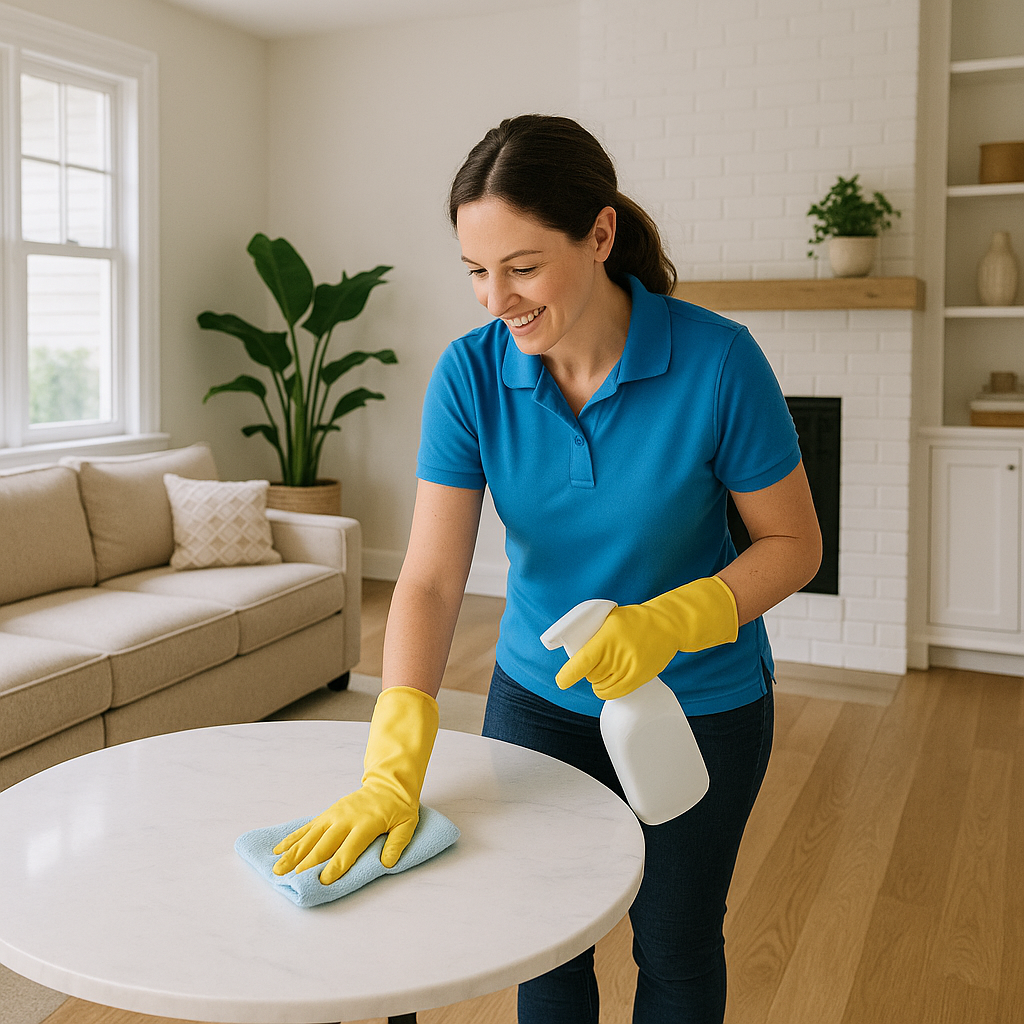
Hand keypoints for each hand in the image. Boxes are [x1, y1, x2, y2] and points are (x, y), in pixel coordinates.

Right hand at [272, 685, 438, 884]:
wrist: (388, 782)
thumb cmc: (398, 807)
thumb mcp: (407, 824)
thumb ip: (397, 843)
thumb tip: (387, 863)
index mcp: (366, 824)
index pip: (348, 848)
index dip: (336, 865)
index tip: (323, 880)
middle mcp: (346, 819)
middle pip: (324, 844)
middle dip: (308, 862)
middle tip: (292, 879)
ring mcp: (334, 815)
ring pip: (310, 836)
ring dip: (293, 853)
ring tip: (278, 869)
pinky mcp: (327, 813)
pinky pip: (307, 827)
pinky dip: (292, 839)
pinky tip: (279, 850)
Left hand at [555, 576, 737, 699]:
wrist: (666, 626)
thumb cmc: (634, 620)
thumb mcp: (610, 619)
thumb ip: (593, 635)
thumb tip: (574, 651)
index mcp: (606, 639)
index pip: (583, 662)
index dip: (568, 675)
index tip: (562, 681)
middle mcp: (617, 656)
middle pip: (590, 675)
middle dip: (587, 670)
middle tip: (595, 659)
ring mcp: (629, 669)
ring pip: (601, 686)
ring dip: (597, 680)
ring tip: (604, 668)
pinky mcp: (638, 679)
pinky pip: (614, 693)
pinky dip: (606, 690)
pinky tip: (607, 682)